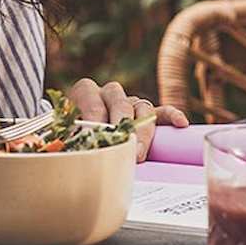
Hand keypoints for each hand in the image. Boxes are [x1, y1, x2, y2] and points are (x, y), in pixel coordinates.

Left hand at [67, 78, 188, 162]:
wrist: (75, 132)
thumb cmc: (70, 133)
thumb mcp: (64, 133)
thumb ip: (69, 139)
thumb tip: (76, 152)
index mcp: (85, 92)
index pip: (92, 100)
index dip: (93, 119)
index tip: (92, 136)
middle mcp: (109, 93)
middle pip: (120, 103)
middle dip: (122, 126)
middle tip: (121, 146)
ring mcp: (129, 102)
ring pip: (142, 108)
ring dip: (142, 130)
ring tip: (139, 152)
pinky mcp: (145, 113)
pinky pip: (160, 111)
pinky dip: (171, 116)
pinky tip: (181, 124)